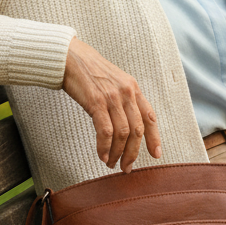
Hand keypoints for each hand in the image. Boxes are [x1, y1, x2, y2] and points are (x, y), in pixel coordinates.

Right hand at [62, 37, 161, 171]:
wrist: (69, 57)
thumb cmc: (89, 71)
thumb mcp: (113, 83)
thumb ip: (122, 100)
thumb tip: (126, 126)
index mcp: (133, 88)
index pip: (149, 117)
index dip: (154, 138)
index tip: (156, 154)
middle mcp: (127, 92)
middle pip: (137, 130)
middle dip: (133, 152)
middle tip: (127, 167)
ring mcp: (112, 97)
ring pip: (122, 133)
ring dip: (118, 153)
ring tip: (112, 164)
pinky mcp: (96, 102)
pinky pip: (105, 131)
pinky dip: (104, 147)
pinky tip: (102, 155)